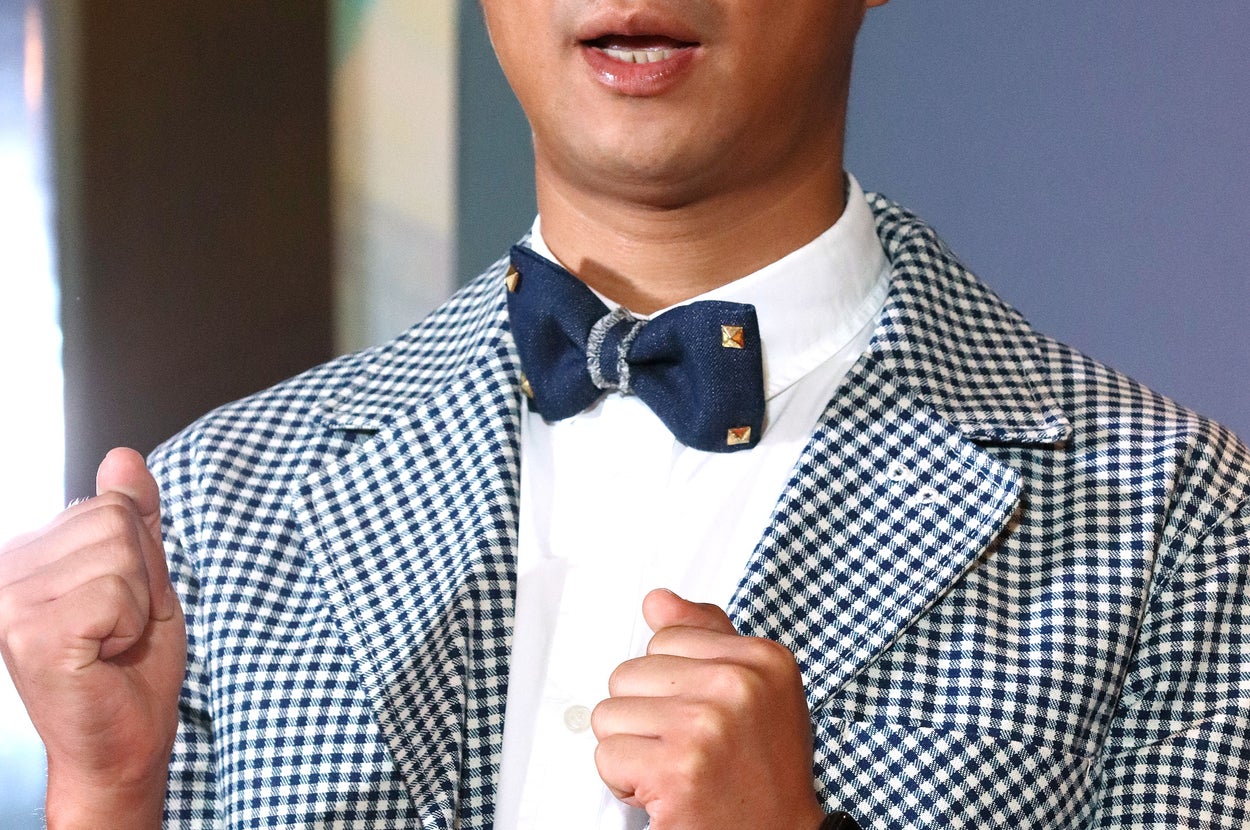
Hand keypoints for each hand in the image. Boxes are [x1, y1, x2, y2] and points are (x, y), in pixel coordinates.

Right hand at [0, 448, 186, 828]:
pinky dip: (131, 625)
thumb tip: (122, 458)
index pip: (110, 505)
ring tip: (110, 642)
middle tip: (120, 628)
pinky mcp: (28, 632)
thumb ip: (134, 518)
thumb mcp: (144, 579)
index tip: (121, 606)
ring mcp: (8, 601)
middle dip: (142, 578)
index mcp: (26, 556)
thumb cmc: (131, 668)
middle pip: (116, 522)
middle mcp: (4, 572)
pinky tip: (104, 656)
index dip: (141, 558)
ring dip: (137, 605)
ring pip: (121, 555)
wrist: (126, 741)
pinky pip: (117, 592)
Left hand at [592, 588, 825, 829]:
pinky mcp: (676, 771)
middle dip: (645, 716)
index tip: (705, 715)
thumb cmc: (763, 771)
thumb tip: (656, 601)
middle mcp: (740, 686)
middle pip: (630, 672)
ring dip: (632, 749)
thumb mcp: (755, 690)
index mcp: (762, 659)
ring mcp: (707, 727)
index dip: (670, 683)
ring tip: (676, 768)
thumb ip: (706, 636)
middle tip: (689, 749)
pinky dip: (624, 782)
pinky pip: (607, 755)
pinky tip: (664, 792)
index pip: (664, 637)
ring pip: (609, 713)